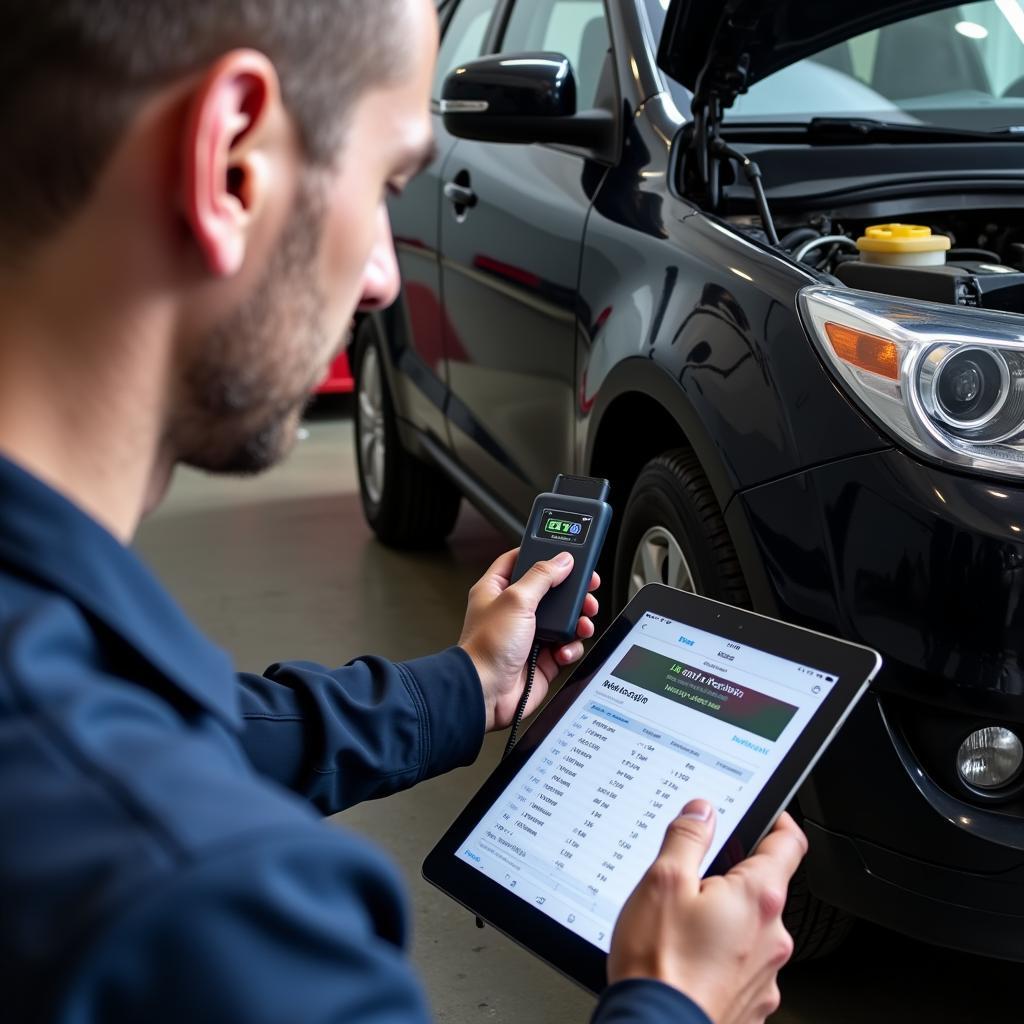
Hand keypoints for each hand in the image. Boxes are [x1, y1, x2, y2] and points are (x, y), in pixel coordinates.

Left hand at [458, 549, 599, 731]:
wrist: (487, 692)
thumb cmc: (486, 648)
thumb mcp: (516, 600)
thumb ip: (542, 576)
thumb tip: (562, 560)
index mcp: (497, 590)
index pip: (520, 560)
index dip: (542, 554)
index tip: (564, 551)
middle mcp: (513, 611)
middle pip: (551, 590)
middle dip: (572, 591)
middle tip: (588, 588)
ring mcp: (529, 635)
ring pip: (564, 619)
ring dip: (578, 620)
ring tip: (582, 621)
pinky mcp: (542, 657)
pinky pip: (567, 646)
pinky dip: (571, 647)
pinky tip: (564, 649)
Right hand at [608, 801, 806, 1023]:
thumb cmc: (660, 965)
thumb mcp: (662, 881)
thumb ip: (687, 838)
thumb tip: (702, 812)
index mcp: (757, 898)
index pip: (788, 844)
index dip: (779, 822)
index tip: (769, 814)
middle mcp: (772, 937)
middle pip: (764, 889)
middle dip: (733, 877)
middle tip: (694, 876)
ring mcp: (764, 976)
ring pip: (751, 930)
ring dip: (725, 921)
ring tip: (680, 926)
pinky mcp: (750, 1004)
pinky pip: (741, 967)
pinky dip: (720, 958)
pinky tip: (686, 960)